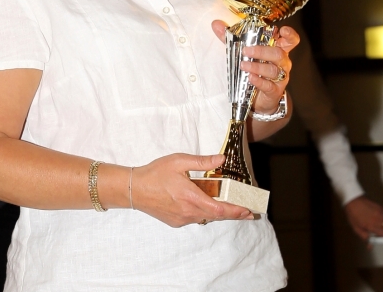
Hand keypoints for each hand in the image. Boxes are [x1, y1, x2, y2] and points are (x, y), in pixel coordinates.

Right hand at [132, 153, 254, 226]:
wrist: (134, 189)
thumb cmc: (155, 173)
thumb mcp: (178, 161)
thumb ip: (202, 161)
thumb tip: (221, 159)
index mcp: (191, 197)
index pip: (220, 209)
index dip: (236, 211)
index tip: (248, 211)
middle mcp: (189, 212)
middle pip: (217, 216)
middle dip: (233, 214)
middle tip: (246, 212)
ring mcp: (182, 219)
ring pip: (206, 217)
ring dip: (217, 212)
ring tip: (226, 206)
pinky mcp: (176, 222)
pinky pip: (195, 218)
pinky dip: (202, 212)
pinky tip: (201, 204)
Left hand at [212, 21, 297, 114]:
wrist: (259, 98)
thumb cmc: (254, 69)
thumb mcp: (242, 52)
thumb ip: (230, 38)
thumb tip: (216, 24)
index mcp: (278, 50)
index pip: (290, 40)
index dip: (289, 34)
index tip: (282, 29)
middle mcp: (282, 63)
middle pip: (279, 54)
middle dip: (262, 51)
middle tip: (246, 50)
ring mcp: (281, 78)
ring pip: (273, 70)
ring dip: (257, 66)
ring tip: (243, 65)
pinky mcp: (275, 91)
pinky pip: (269, 86)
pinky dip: (259, 81)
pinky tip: (250, 78)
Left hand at [345, 195, 382, 242]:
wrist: (353, 201)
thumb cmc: (353, 215)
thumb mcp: (356, 228)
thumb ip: (364, 237)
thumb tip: (370, 247)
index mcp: (371, 226)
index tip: (380, 235)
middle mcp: (378, 220)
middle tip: (381, 230)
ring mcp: (380, 213)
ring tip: (382, 224)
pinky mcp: (381, 208)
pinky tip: (381, 218)